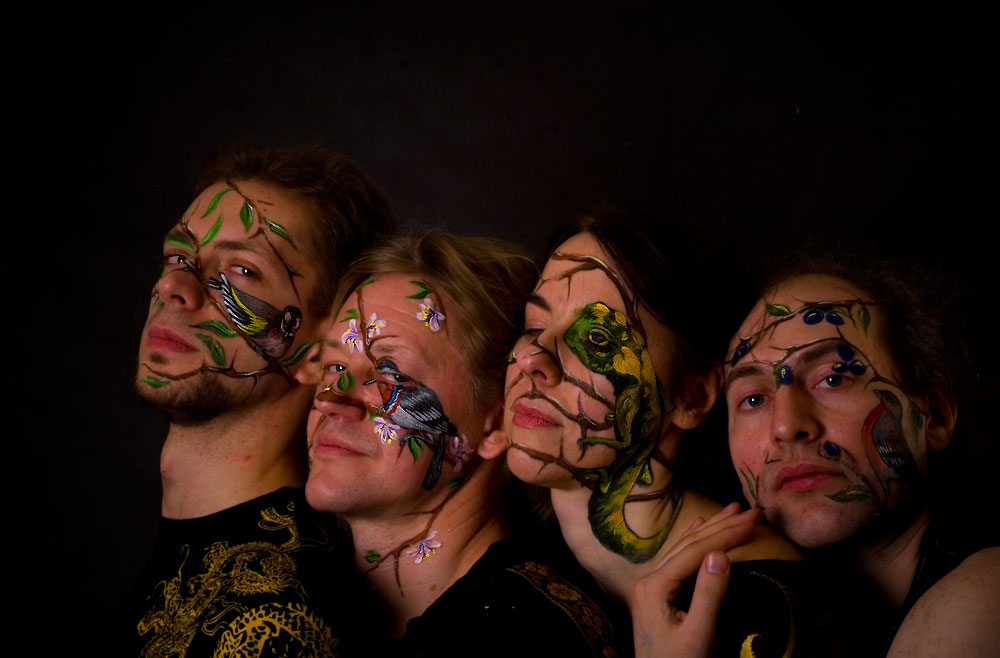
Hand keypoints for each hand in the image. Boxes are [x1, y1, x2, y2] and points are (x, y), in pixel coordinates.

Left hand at [631, 505, 758, 657]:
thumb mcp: (699, 635)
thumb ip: (709, 595)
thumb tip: (720, 555)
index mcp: (654, 586)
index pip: (695, 552)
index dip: (726, 534)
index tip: (754, 520)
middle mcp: (649, 581)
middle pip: (690, 545)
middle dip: (722, 526)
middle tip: (752, 510)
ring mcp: (652, 588)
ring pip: (685, 550)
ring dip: (711, 529)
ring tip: (733, 509)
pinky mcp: (659, 596)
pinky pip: (680, 561)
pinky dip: (695, 543)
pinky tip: (701, 527)